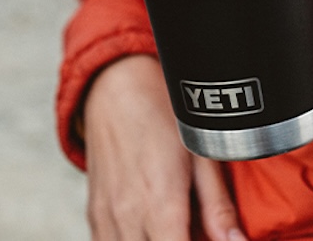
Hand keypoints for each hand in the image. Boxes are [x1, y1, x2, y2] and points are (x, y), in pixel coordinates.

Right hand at [82, 55, 246, 240]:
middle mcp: (128, 217)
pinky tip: (150, 230)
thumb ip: (218, 208)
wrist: (116, 87)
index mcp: (160, 205)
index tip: (207, 239)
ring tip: (175, 228)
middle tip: (193, 230)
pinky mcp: (94, 215)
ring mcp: (106, 218)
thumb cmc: (163, 117)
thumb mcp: (202, 158)